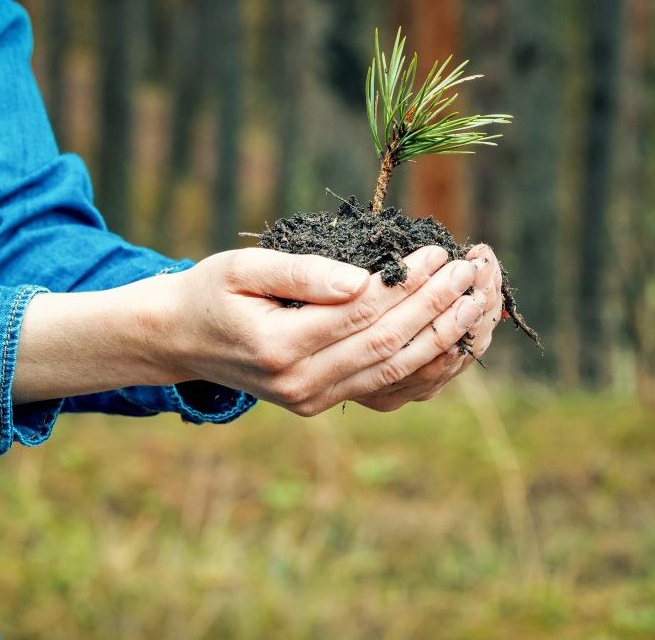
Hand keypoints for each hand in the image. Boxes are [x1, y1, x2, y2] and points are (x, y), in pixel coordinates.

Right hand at [153, 245, 482, 415]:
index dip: (407, 283)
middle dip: (437, 308)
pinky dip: (425, 364)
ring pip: (394, 370)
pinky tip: (454, 338)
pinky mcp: (321, 403)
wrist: (179, 339)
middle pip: (387, 344)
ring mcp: (312, 400)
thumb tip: (361, 280)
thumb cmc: (212, 291)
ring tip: (475, 302)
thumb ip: (301, 274)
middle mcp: (300, 383)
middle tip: (472, 274)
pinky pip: (385, 386)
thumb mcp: (243, 268)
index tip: (438, 252)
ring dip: (442, 336)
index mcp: (278, 346)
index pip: (361, 312)